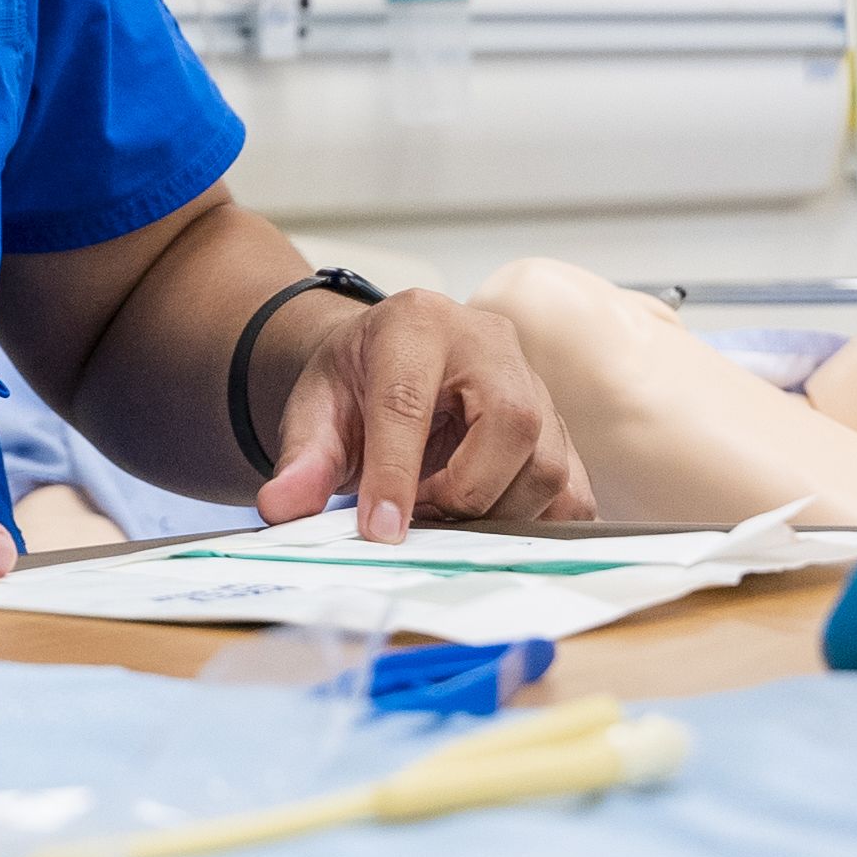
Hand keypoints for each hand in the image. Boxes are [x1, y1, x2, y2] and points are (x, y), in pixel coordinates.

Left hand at [257, 291, 594, 538]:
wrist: (386, 364)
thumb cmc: (354, 383)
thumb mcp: (313, 411)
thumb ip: (301, 459)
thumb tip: (282, 507)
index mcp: (416, 324)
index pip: (410, 401)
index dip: (396, 473)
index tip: (381, 531)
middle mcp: (488, 341)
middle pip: (511, 424)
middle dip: (465, 492)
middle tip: (421, 515)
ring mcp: (534, 381)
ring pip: (550, 462)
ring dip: (498, 512)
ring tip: (447, 513)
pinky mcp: (559, 425)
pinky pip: (574, 487)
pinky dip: (538, 521)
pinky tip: (491, 524)